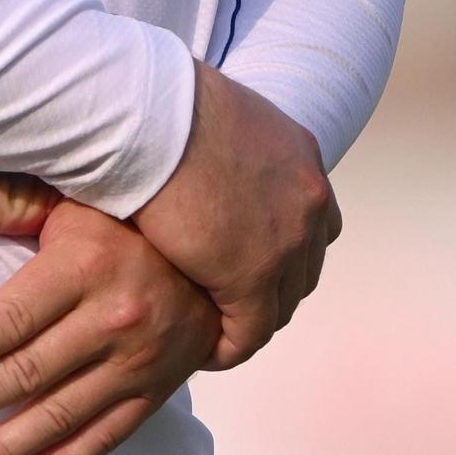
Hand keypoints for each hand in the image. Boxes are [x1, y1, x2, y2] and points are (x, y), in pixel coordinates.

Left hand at [0, 168, 220, 454]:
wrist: (216, 257)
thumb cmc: (126, 224)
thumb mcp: (72, 200)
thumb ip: (9, 200)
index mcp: (85, 266)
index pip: (13, 319)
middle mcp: (114, 318)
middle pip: (26, 373)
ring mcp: (138, 362)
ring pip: (60, 415)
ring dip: (1, 451)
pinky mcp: (155, 392)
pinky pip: (104, 437)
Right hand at [126, 62, 337, 367]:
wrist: (144, 113)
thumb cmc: (154, 104)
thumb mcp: (210, 113)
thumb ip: (222, 143)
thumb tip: (195, 151)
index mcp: (299, 154)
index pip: (311, 219)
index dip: (281, 248)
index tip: (244, 262)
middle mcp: (308, 197)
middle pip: (303, 267)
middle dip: (271, 289)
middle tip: (230, 304)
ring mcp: (288, 240)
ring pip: (281, 305)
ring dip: (250, 320)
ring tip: (214, 330)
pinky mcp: (253, 275)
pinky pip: (250, 332)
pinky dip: (229, 346)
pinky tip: (202, 350)